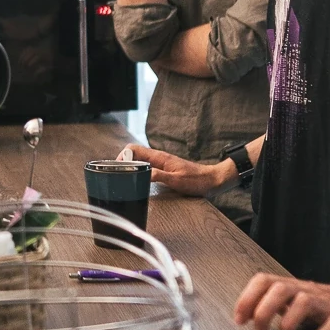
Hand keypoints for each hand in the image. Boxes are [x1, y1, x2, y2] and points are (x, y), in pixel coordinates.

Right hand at [117, 143, 235, 195]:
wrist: (211, 180)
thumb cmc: (196, 180)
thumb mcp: (176, 180)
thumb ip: (158, 176)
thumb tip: (140, 174)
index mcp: (159, 157)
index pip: (133, 149)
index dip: (122, 157)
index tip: (118, 169)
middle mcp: (158, 157)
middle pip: (133, 153)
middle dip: (123, 161)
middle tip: (118, 175)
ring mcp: (160, 162)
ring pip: (138, 159)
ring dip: (130, 166)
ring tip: (125, 178)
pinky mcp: (164, 168)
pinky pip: (145, 165)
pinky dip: (138, 170)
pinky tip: (138, 180)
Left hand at [233, 271, 329, 329]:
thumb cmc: (324, 305)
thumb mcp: (296, 301)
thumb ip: (273, 305)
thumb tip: (245, 315)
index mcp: (293, 287)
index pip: (264, 280)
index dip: (247, 297)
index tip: (239, 320)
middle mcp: (308, 291)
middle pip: (280, 289)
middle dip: (263, 311)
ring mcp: (327, 303)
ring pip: (303, 302)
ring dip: (287, 325)